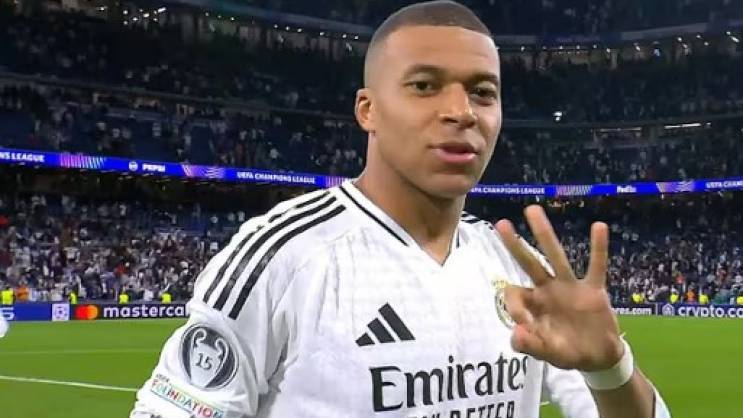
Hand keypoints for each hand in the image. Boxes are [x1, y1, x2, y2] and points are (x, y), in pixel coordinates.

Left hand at [494, 205, 623, 371]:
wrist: (598, 357)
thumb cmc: (567, 352)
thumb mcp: (548, 354)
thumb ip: (531, 346)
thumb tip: (516, 334)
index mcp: (533, 304)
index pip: (514, 293)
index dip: (513, 305)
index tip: (522, 323)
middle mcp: (548, 290)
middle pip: (528, 263)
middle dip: (514, 245)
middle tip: (500, 224)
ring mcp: (570, 287)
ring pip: (555, 256)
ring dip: (544, 234)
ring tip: (532, 210)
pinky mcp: (593, 290)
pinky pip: (596, 265)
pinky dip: (598, 248)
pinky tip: (598, 226)